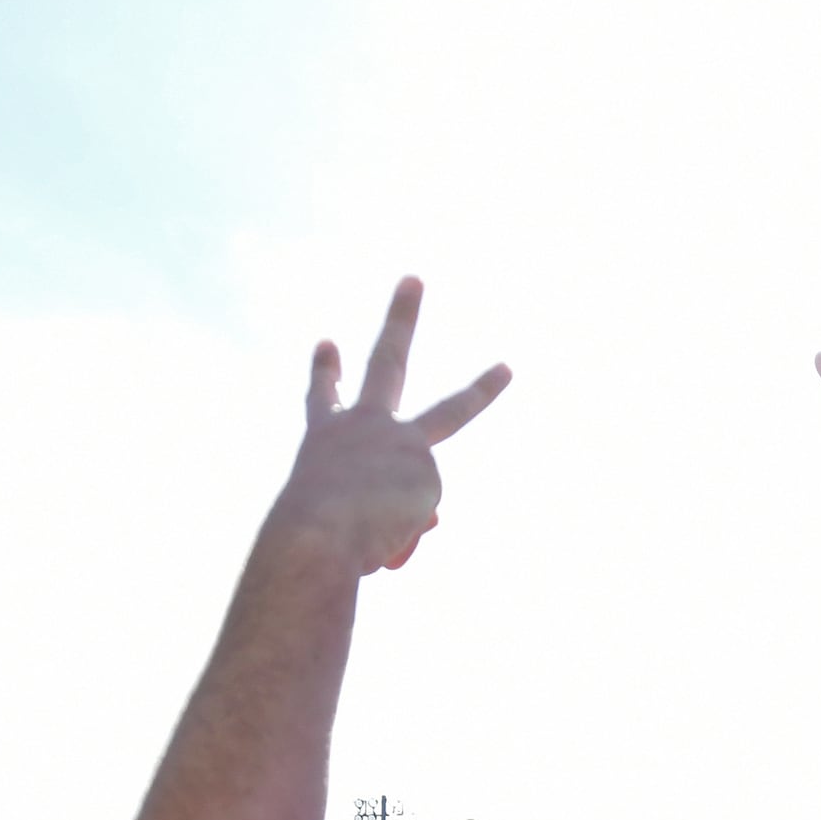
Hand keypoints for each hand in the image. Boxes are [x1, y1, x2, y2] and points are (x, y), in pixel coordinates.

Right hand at [269, 278, 511, 576]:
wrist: (317, 533)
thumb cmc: (313, 540)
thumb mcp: (344, 525)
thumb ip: (388, 512)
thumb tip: (433, 516)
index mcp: (326, 439)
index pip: (323, 399)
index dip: (326, 372)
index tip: (329, 342)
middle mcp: (365, 424)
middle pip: (389, 359)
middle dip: (401, 316)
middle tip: (415, 278)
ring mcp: (402, 441)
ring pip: (454, 408)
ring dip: (484, 386)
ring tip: (507, 369)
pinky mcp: (429, 470)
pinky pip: (424, 513)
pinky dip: (404, 534)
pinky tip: (384, 536)